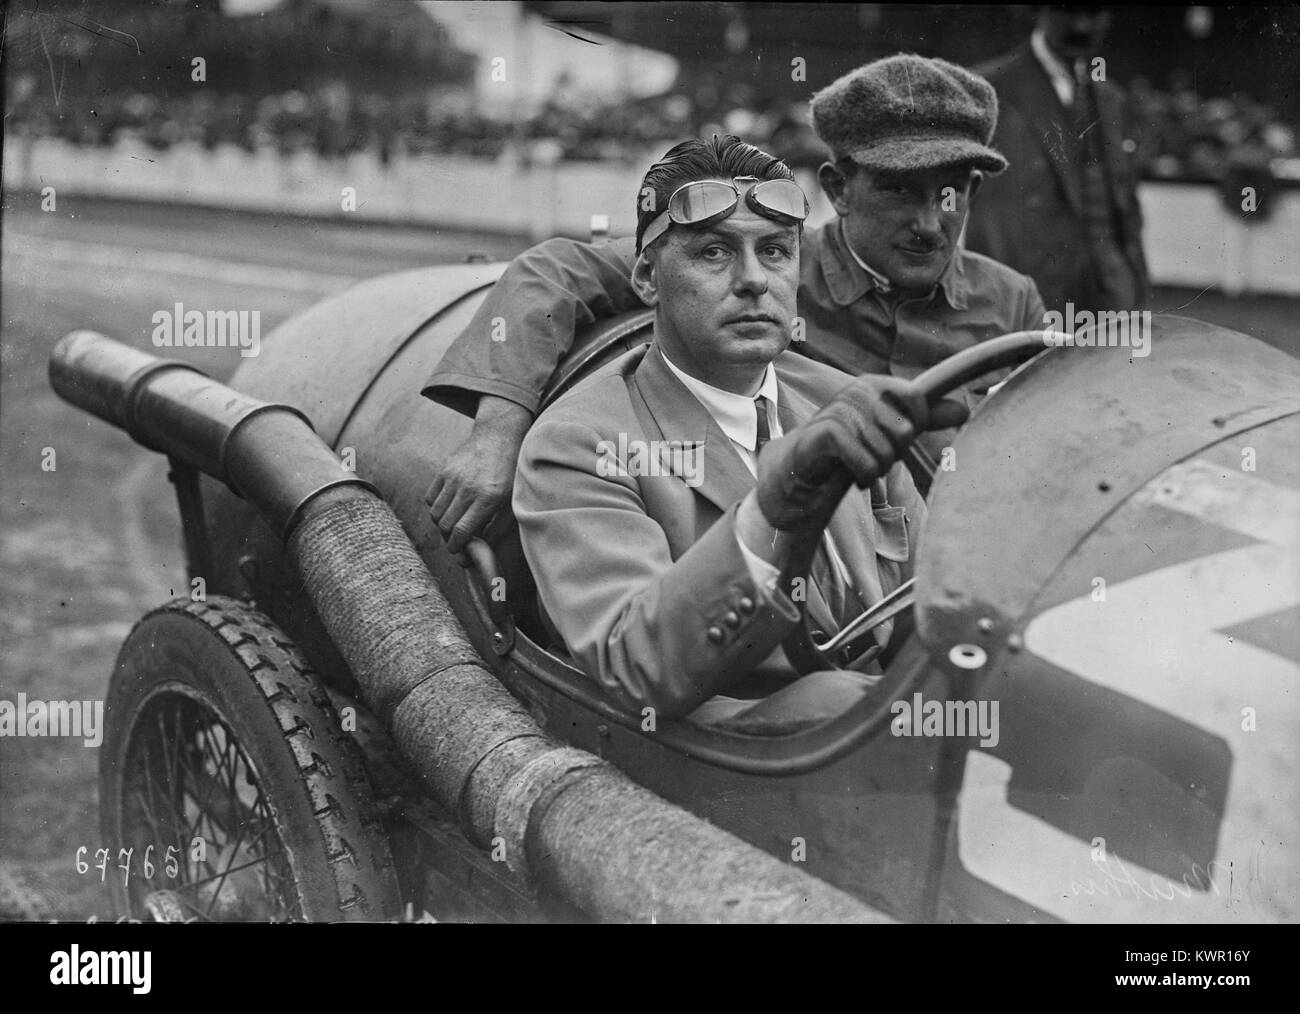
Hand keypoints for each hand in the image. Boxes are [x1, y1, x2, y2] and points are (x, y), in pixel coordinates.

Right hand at [425, 396, 531, 554]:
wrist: (499, 435)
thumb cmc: (511, 471)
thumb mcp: (512, 501)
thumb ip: (497, 527)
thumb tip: (482, 550)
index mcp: (488, 497)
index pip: (462, 531)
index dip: (458, 548)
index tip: (461, 555)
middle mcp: (467, 488)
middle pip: (445, 525)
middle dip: (449, 540)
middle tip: (458, 543)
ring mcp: (453, 477)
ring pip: (435, 513)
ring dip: (442, 526)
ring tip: (454, 527)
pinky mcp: (444, 470)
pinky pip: (431, 498)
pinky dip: (436, 508)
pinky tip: (449, 509)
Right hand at [755, 375, 967, 531]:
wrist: (801, 466)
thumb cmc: (850, 446)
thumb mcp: (889, 429)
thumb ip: (924, 418)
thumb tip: (964, 409)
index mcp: (875, 384)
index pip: (917, 400)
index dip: (913, 426)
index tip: (893, 436)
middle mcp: (858, 390)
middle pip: (904, 432)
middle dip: (892, 454)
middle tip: (869, 454)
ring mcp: (841, 410)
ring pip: (887, 452)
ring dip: (876, 469)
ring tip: (856, 463)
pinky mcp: (827, 434)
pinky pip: (868, 464)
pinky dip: (865, 477)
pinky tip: (852, 474)